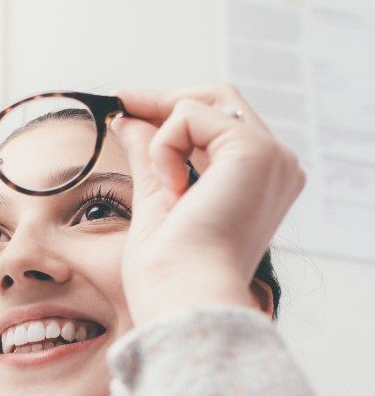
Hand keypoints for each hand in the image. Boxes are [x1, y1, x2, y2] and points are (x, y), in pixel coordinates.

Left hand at [109, 84, 305, 325]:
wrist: (184, 296)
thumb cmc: (170, 271)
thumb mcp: (156, 200)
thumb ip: (151, 157)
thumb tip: (130, 120)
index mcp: (259, 183)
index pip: (219, 123)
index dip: (171, 110)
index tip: (125, 104)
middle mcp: (276, 166)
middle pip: (219, 100)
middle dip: (164, 99)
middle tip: (120, 101)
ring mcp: (271, 157)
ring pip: (203, 103)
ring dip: (162, 136)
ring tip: (162, 187)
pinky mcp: (254, 151)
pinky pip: (190, 116)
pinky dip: (165, 147)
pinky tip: (173, 189)